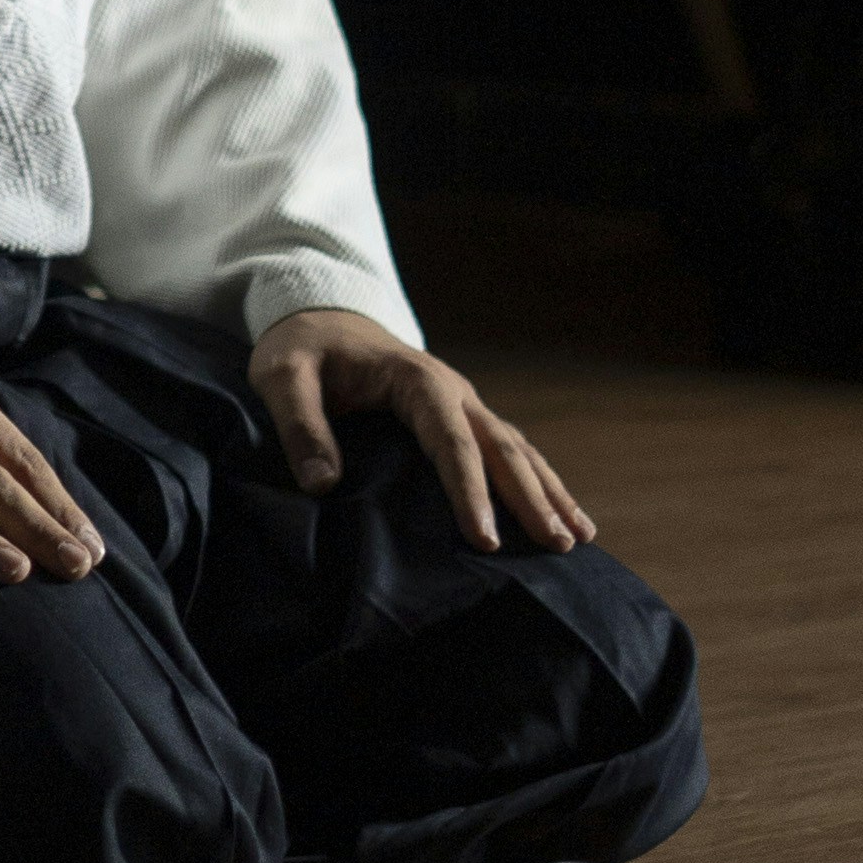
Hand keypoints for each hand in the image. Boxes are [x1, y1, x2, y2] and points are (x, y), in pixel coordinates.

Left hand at [248, 307, 598, 555]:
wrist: (320, 316)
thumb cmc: (301, 349)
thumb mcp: (283, 377)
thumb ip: (299, 426)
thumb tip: (322, 484)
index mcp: (415, 380)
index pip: (451, 440)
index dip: (469, 490)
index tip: (484, 540)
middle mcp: (452, 390)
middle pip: (500, 447)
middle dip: (530, 497)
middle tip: (556, 546)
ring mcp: (463, 402)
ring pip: (517, 449)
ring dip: (548, 491)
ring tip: (578, 538)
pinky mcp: (462, 416)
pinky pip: (509, 450)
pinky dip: (539, 481)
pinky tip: (563, 514)